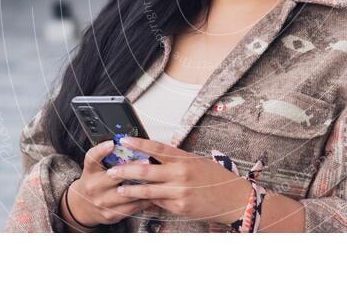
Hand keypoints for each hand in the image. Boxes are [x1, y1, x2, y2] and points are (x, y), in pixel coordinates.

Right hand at [66, 140, 157, 226]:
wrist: (83, 207)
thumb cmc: (95, 182)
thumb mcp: (96, 168)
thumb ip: (108, 158)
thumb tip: (130, 143)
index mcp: (90, 172)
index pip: (92, 159)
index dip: (101, 150)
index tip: (112, 143)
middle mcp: (94, 187)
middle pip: (113, 177)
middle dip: (132, 169)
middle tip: (147, 162)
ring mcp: (102, 202)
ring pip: (126, 194)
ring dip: (143, 186)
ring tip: (156, 178)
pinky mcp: (111, 214)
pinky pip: (132, 207)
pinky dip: (145, 200)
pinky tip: (154, 193)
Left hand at [105, 136, 253, 225]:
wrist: (233, 198)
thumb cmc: (215, 178)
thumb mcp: (196, 162)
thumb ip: (175, 160)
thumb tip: (153, 157)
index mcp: (184, 158)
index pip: (156, 147)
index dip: (138, 142)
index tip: (123, 139)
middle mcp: (180, 173)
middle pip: (146, 169)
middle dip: (126, 170)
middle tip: (112, 170)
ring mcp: (179, 191)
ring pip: (148, 190)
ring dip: (131, 189)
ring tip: (119, 188)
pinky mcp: (180, 206)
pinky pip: (158, 203)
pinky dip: (146, 202)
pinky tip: (137, 202)